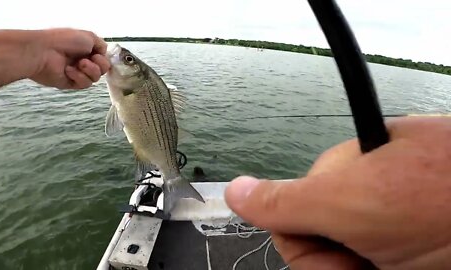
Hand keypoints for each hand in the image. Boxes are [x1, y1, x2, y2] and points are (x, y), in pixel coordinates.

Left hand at [30, 28, 109, 88]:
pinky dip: (79, 77)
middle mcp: (82, 61)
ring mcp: (77, 73)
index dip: (103, 58)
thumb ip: (101, 44)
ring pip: (95, 78)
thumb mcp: (88, 36)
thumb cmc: (63, 40)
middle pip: (102, 70)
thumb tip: (104, 53)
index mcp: (85, 49)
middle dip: (99, 65)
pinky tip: (68, 71)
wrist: (43, 51)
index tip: (96, 54)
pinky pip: (84, 84)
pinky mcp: (70, 83)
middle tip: (87, 60)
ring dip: (90, 71)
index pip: (103, 59)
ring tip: (78, 64)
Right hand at [225, 117, 450, 269]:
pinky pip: (354, 268)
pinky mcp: (394, 256)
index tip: (341, 248)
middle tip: (375, 262)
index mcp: (346, 175)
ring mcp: (385, 232)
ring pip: (337, 267)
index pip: (289, 215)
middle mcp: (363, 201)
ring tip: (400, 264)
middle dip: (334, 265)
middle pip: (314, 247)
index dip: (308, 243)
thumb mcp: (356, 200)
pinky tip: (400, 266)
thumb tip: (234, 190)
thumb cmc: (444, 199)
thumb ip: (287, 199)